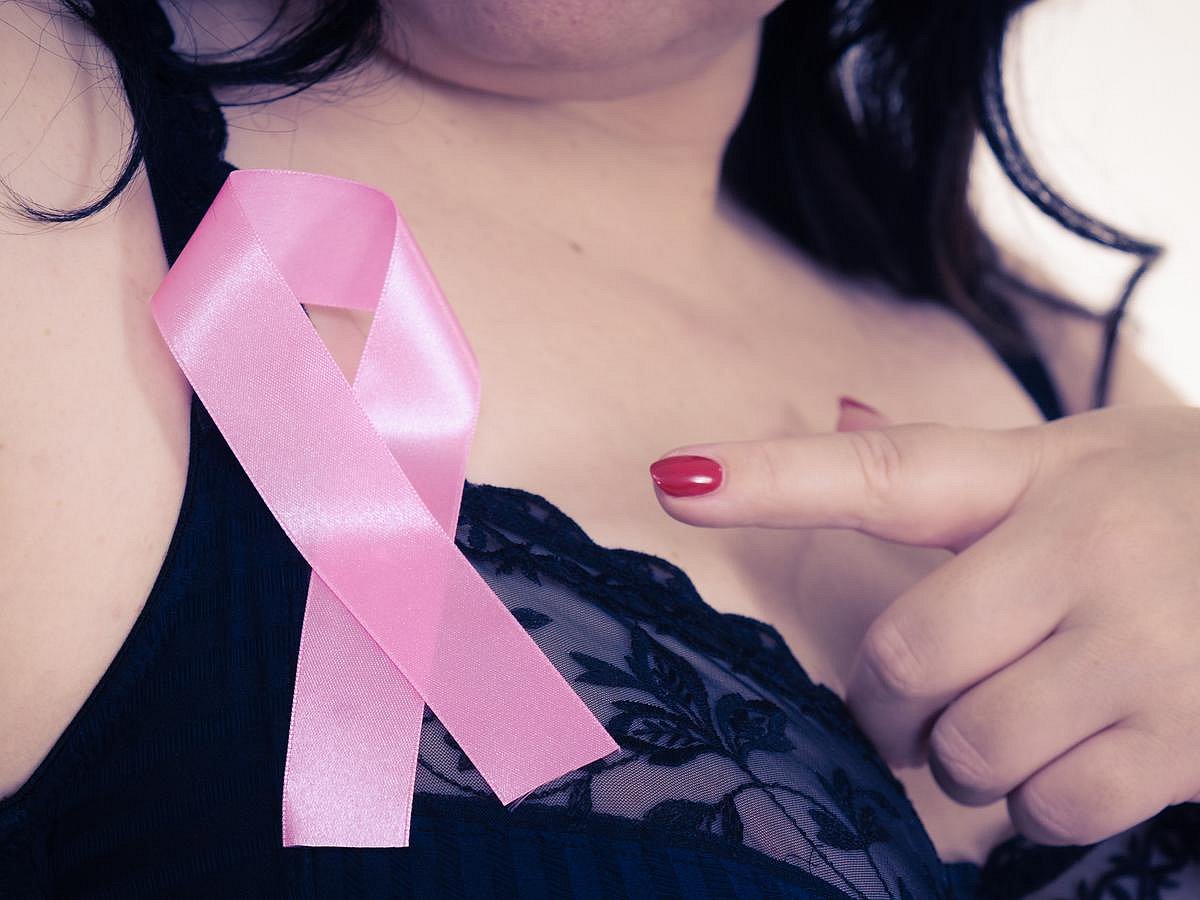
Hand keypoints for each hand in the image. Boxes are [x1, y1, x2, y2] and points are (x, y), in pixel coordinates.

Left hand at [649, 402, 1199, 845]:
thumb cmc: (1181, 505)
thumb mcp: (1080, 460)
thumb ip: (953, 461)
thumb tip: (841, 407)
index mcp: (1039, 474)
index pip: (884, 473)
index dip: (769, 478)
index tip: (674, 479)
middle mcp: (1085, 551)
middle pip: (907, 660)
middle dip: (891, 702)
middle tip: (913, 700)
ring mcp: (1142, 648)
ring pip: (970, 748)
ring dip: (963, 755)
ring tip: (1009, 716)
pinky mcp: (1188, 739)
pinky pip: (1049, 806)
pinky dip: (1036, 800)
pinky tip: (1075, 752)